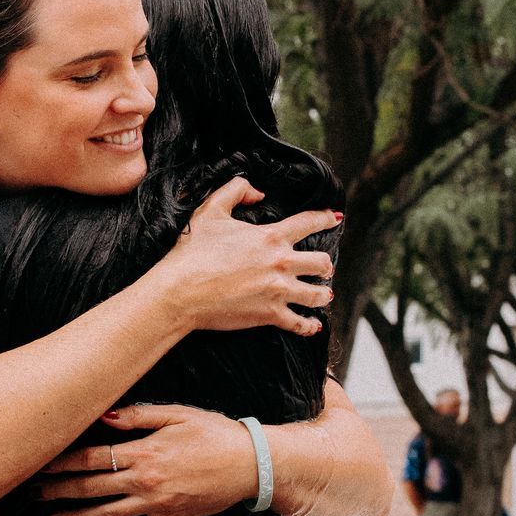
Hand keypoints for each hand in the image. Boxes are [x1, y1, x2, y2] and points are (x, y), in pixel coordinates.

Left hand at [34, 405, 256, 515]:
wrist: (249, 464)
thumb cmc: (214, 433)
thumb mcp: (177, 414)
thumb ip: (138, 416)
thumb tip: (104, 416)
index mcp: (143, 452)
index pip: (91, 458)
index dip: (62, 461)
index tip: (39, 463)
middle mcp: (144, 481)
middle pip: (91, 487)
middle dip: (59, 490)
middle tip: (31, 493)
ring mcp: (156, 504)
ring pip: (107, 515)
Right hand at [152, 178, 337, 336]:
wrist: (180, 291)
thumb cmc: (192, 251)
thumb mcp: (210, 210)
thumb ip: (236, 191)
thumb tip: (257, 192)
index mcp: (270, 237)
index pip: (308, 223)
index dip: (325, 218)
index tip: (335, 218)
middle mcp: (281, 263)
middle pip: (321, 262)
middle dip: (324, 264)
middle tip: (323, 266)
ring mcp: (278, 291)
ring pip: (317, 293)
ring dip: (323, 293)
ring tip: (325, 293)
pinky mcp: (270, 315)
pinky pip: (299, 322)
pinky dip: (309, 325)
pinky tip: (313, 325)